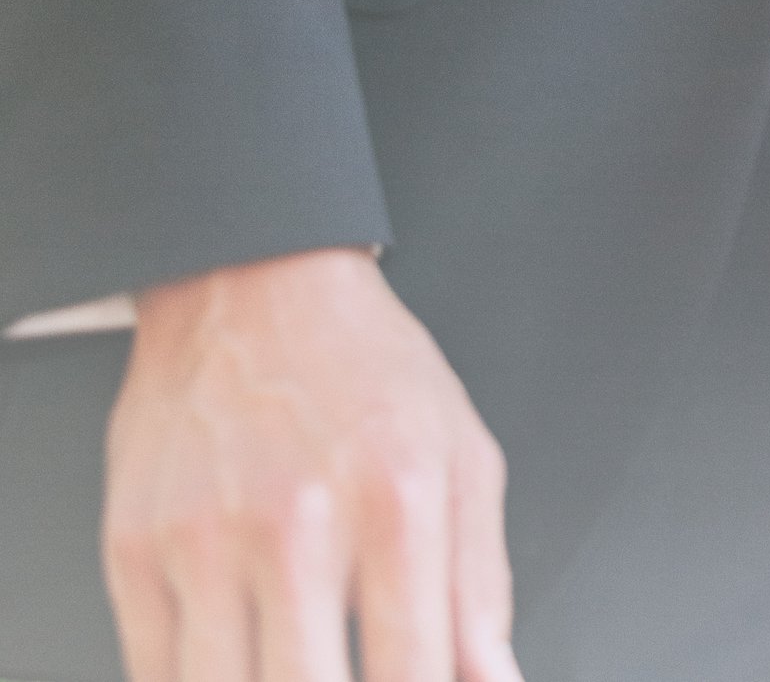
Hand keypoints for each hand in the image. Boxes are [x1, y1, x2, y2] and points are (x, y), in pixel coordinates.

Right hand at [103, 247, 520, 681]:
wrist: (251, 282)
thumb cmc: (365, 369)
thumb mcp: (460, 455)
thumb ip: (481, 586)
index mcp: (399, 500)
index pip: (415, 675)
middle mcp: (301, 521)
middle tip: (342, 675)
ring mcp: (206, 540)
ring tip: (294, 665)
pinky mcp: (132, 551)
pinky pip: (154, 677)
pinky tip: (237, 661)